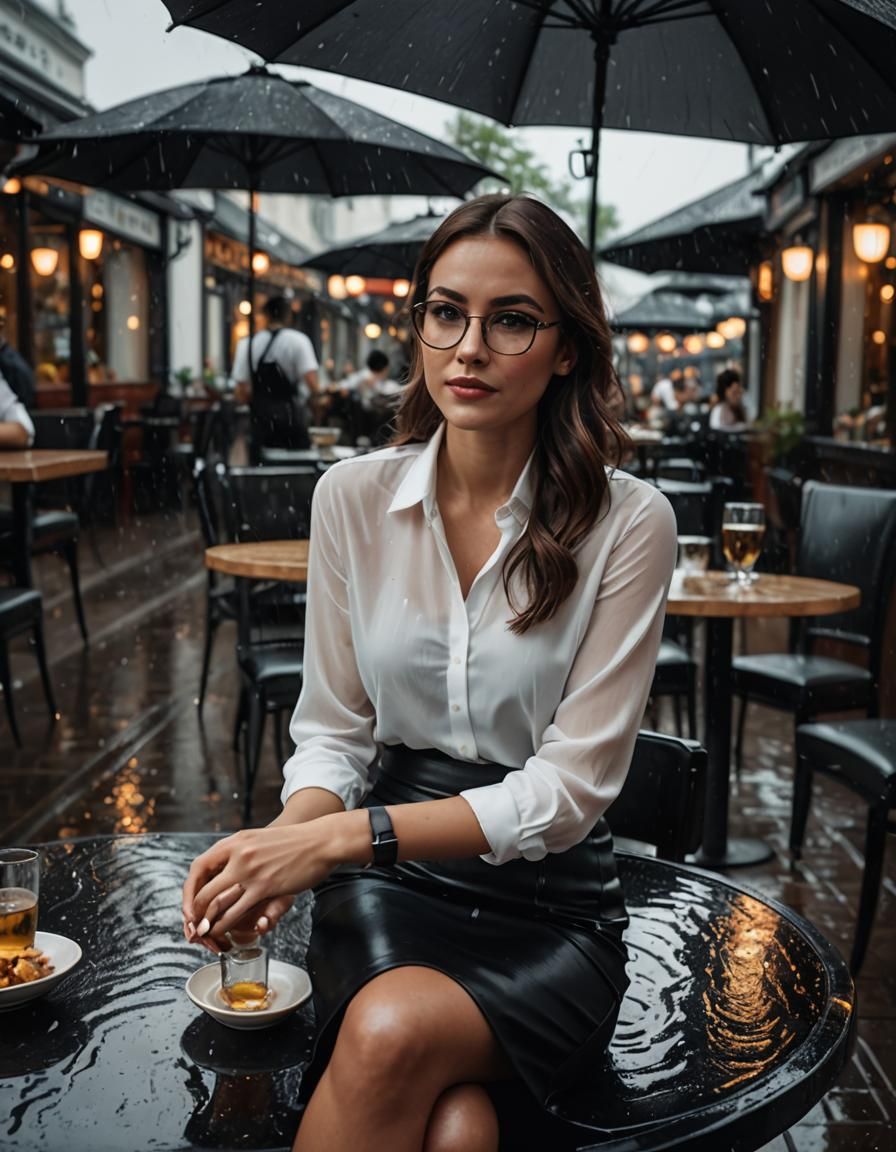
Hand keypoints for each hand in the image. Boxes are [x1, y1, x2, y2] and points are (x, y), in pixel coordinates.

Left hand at [181, 823, 334, 949]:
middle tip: (193, 926)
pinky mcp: (265, 886)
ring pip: (217, 904)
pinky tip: (223, 932)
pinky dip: (224, 925)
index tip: (188, 904)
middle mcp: (238, 855)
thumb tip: (221, 868)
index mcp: (234, 842)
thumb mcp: (257, 839)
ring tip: (203, 934)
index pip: (198, 867)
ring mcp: (251, 871)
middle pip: (204, 889)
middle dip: (194, 913)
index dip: (189, 890)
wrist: (319, 840)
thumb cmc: (291, 842)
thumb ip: (239, 852)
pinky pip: (236, 911)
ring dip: (207, 924)